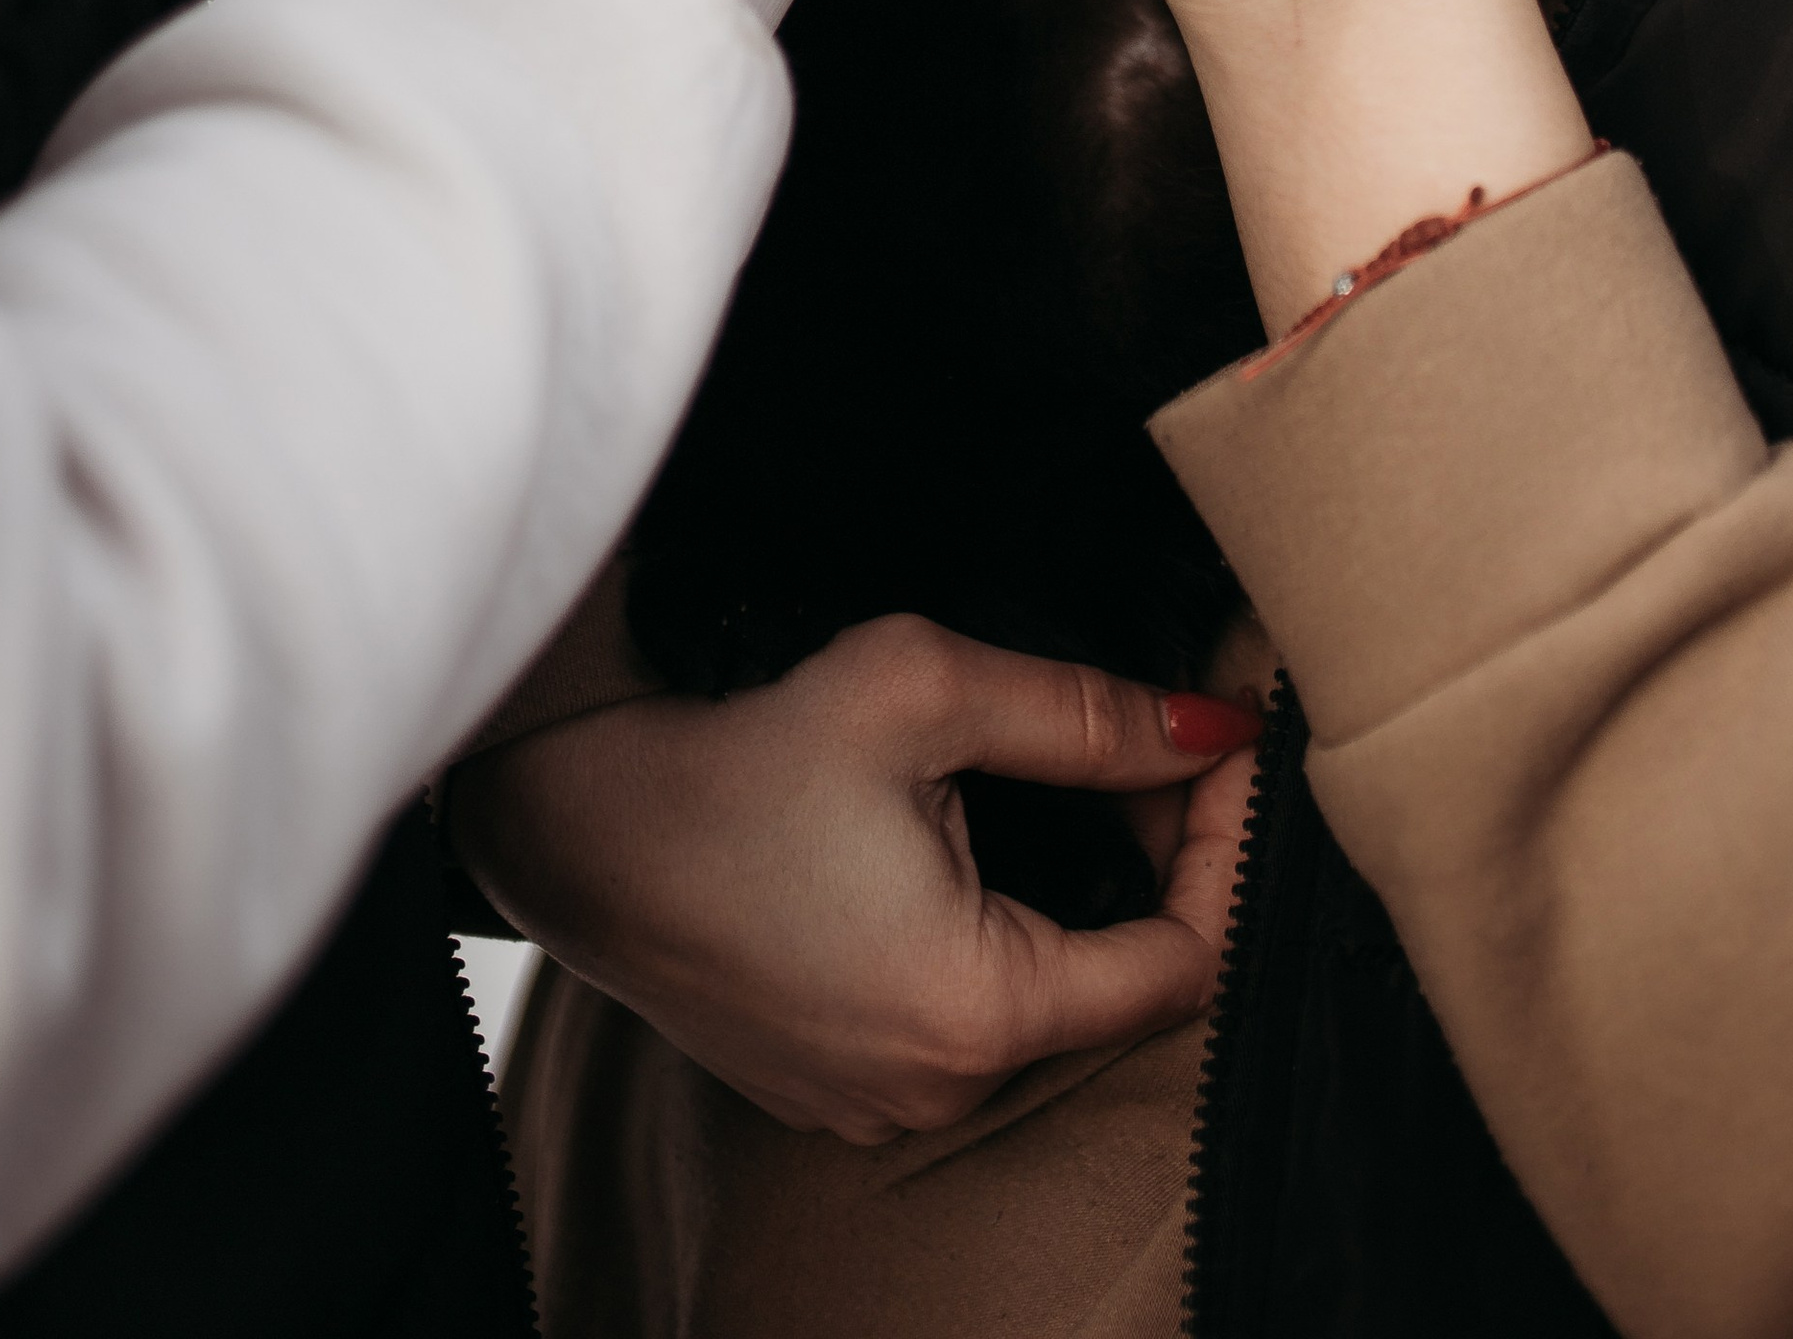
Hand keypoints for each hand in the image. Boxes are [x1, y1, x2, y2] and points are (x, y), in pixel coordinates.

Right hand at [446, 618, 1258, 1141]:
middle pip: (1112, 981)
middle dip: (1150, 858)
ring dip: (1068, 892)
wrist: (566, 815)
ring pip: (1032, 997)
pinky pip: (951, 1017)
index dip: (1223, 848)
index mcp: (977, 1011)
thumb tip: (1211, 725)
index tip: (1226, 747)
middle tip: (1151, 738)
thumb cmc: (735, 747)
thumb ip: (1086, 716)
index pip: (1184, 959)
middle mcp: (932, 1087)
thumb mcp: (926, 692)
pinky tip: (966, 837)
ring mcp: (870, 1100)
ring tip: (1067, 774)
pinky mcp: (823, 1080)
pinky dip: (987, 932)